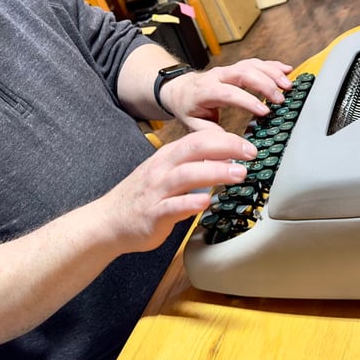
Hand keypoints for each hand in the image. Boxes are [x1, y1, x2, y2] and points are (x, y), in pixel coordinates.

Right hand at [99, 130, 256, 252]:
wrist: (108, 221)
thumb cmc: (141, 197)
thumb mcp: (164, 173)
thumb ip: (191, 166)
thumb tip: (224, 160)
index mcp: (166, 157)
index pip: (198, 138)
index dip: (225, 138)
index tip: (247, 145)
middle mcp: (161, 170)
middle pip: (194, 149)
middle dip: (225, 148)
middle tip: (251, 153)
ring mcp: (156, 191)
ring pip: (186, 175)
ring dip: (214, 172)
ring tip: (238, 174)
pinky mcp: (152, 215)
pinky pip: (172, 207)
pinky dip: (190, 202)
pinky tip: (207, 201)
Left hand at [160, 58, 293, 131]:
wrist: (180, 89)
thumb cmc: (187, 107)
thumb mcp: (192, 124)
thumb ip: (210, 134)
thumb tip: (227, 149)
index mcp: (205, 91)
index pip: (228, 92)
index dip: (247, 101)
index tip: (264, 112)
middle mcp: (217, 76)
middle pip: (243, 73)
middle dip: (264, 84)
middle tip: (280, 100)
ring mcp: (228, 70)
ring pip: (252, 65)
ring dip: (272, 73)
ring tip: (288, 86)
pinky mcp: (237, 68)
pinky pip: (256, 63)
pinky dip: (272, 66)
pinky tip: (287, 71)